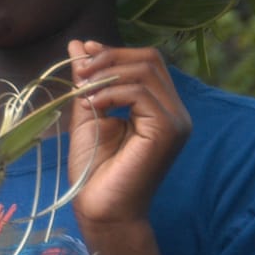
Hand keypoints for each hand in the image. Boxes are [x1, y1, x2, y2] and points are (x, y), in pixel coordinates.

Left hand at [65, 40, 189, 233]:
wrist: (102, 209)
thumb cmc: (95, 170)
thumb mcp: (88, 114)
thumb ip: (88, 82)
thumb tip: (79, 45)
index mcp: (160, 107)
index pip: (146, 62)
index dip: (113, 52)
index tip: (82, 53)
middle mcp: (175, 111)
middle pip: (150, 60)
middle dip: (109, 58)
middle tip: (78, 71)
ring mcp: (176, 121)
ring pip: (145, 72)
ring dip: (106, 75)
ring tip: (81, 92)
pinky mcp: (168, 130)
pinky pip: (140, 93)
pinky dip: (111, 93)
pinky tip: (92, 106)